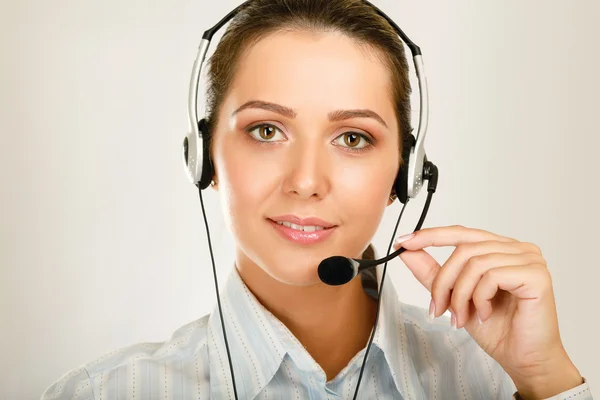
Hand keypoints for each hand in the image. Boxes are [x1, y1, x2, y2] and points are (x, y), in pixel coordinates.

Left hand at [394, 225, 582, 398]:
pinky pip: (492, 275)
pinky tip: (484, 315)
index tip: (403, 243)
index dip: (430, 235)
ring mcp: (529, 259)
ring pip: (475, 263)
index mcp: (499, 248)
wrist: (523, 360)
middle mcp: (516, 248)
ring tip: (462, 318)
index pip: (461, 233)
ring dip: (460, 295)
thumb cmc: (496, 329)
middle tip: (437, 308)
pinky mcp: (536, 275)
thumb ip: (432, 272)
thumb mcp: (454, 296)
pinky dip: (480, 298)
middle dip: (443, 281)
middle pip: (464, 249)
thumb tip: (406, 250)